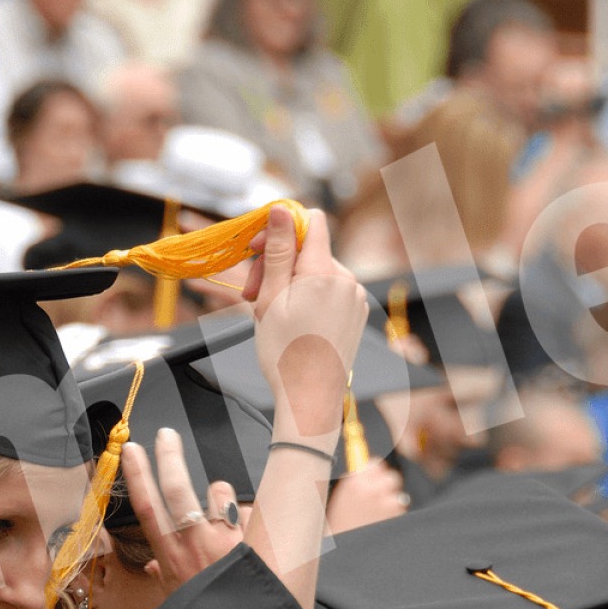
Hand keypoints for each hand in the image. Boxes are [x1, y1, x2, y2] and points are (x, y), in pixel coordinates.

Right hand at [120, 428, 242, 594]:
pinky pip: (249, 510)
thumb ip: (163, 576)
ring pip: (217, 493)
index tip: (131, 451)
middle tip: (167, 435)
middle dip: (169, 457)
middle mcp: (194, 546)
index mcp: (171, 557)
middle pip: (176, 490)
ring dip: (219, 492)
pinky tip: (250, 526)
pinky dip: (248, 511)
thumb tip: (149, 567)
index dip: (137, 476)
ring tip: (222, 506)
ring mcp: (222, 543)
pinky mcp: (249, 543)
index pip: (147, 508)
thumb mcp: (175, 599)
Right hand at [242, 206, 367, 446]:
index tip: (257, 249)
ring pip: (316, 271)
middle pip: (308, 249)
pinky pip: (329, 290)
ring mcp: (355, 297)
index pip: (311, 220)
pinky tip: (292, 321)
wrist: (310, 399)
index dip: (281, 227)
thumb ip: (276, 250)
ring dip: (290, 283)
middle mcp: (346, 279)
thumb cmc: (285, 354)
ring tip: (270, 313)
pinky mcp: (357, 313)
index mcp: (323, 272)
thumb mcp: (270, 298)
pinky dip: (308, 297)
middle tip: (251, 294)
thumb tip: (280, 209)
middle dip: (277, 263)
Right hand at [325, 461, 409, 533]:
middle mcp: (371, 490)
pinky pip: (401, 509)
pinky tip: (381, 522)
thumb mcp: (341, 497)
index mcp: (354, 482)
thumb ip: (356, 479)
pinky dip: (394, 514)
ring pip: (398, 493)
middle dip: (386, 486)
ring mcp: (386, 503)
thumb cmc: (340, 524)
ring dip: (391, 501)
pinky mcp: (395, 516)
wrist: (342, 550)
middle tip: (378, 496)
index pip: (375, 463)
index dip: (375, 472)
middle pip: (391, 476)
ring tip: (377, 514)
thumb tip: (370, 464)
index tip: (374, 478)